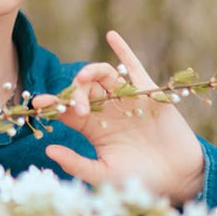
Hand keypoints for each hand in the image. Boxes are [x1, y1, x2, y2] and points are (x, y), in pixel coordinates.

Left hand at [31, 31, 204, 203]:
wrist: (178, 178)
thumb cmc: (139, 179)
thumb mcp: (103, 174)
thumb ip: (76, 163)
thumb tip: (47, 150)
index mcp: (91, 126)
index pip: (65, 109)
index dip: (51, 104)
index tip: (37, 103)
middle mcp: (105, 108)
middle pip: (81, 89)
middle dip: (73, 94)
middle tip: (76, 108)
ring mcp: (126, 98)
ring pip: (102, 75)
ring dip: (91, 72)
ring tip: (84, 77)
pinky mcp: (148, 92)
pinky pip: (133, 66)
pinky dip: (123, 50)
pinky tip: (111, 35)